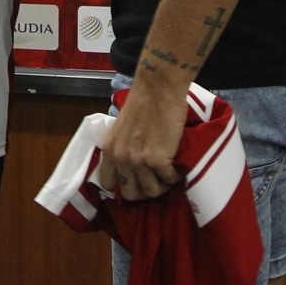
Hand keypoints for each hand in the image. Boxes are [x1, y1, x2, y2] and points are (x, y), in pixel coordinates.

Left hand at [99, 84, 184, 201]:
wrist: (157, 90)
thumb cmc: (141, 104)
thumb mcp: (120, 129)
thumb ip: (122, 148)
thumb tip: (129, 167)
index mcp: (109, 150)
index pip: (108, 183)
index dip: (122, 186)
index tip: (134, 183)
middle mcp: (121, 159)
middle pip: (130, 194)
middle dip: (144, 192)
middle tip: (155, 182)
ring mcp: (139, 161)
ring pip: (152, 192)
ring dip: (162, 186)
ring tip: (168, 176)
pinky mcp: (158, 160)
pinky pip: (169, 181)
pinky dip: (175, 177)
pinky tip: (177, 169)